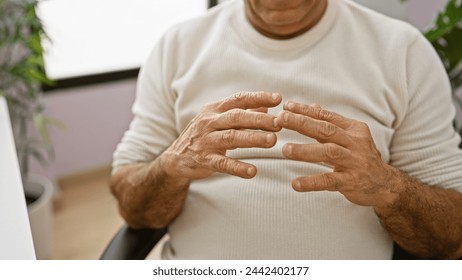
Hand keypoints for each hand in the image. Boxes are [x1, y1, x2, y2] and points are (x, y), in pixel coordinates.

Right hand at [162, 91, 281, 180]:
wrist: (176, 158)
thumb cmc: (204, 136)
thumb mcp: (219, 121)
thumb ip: (242, 114)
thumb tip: (266, 107)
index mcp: (214, 110)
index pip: (238, 100)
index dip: (258, 98)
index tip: (278, 99)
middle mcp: (209, 122)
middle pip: (236, 117)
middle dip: (259, 119)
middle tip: (279, 122)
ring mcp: (206, 141)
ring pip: (231, 137)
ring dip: (253, 138)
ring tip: (272, 141)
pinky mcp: (204, 160)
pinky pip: (222, 164)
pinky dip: (238, 167)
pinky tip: (253, 171)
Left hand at [277, 101, 398, 207]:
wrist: (385, 184)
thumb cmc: (361, 157)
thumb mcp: (350, 137)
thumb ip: (331, 123)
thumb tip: (312, 106)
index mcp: (353, 129)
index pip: (326, 117)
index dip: (306, 111)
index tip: (286, 106)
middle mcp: (355, 143)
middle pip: (326, 130)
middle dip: (302, 123)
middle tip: (281, 119)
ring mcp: (354, 162)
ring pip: (328, 153)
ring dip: (305, 151)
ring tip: (284, 150)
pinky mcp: (352, 182)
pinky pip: (329, 181)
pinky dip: (312, 182)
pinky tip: (295, 184)